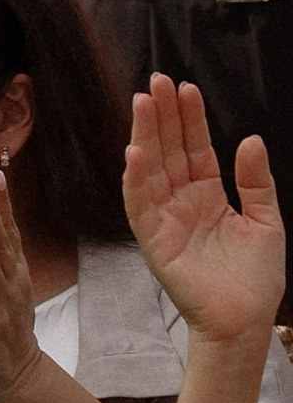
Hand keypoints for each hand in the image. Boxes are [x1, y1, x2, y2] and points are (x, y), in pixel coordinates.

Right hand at [125, 73, 285, 345]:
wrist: (245, 321)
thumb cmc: (255, 279)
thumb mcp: (266, 221)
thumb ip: (255, 181)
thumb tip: (250, 139)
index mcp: (207, 194)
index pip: (194, 148)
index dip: (189, 119)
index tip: (185, 88)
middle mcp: (181, 201)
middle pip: (168, 150)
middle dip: (162, 116)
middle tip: (157, 81)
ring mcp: (164, 218)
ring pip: (150, 169)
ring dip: (144, 136)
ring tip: (143, 103)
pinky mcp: (153, 240)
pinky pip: (139, 204)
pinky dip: (136, 178)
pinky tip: (136, 152)